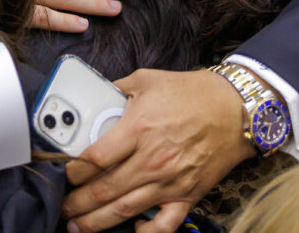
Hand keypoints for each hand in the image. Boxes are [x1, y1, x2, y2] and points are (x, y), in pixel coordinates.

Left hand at [63, 69, 256, 232]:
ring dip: (97, 222)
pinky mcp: (187, 195)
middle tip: (62, 207)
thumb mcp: (146, 79)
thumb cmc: (192, 93)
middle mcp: (151, 160)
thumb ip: (115, 89)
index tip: (63, 175)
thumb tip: (94, 95)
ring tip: (79, 226)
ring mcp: (170, 182)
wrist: (236, 108)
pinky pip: (164, 225)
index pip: (94, 159)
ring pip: (125, 210)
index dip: (72, 171)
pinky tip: (131, 231)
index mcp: (138, 130)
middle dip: (77, 203)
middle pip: (103, 190)